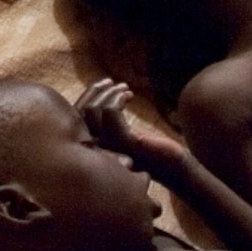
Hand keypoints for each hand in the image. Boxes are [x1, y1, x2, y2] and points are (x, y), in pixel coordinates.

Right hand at [76, 79, 190, 179]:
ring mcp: (111, 146)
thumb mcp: (122, 135)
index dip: (87, 97)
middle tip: (111, 82)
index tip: (102, 84)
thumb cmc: (148, 151)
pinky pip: (111, 113)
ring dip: (109, 93)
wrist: (174, 168)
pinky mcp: (127, 142)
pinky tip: (129, 95)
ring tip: (123, 87)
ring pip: (95, 110)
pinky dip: (118, 98)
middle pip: (83, 112)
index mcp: (94, 147)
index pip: (77, 118)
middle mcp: (97, 149)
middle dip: (96, 92)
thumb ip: (107, 124)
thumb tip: (98, 99)